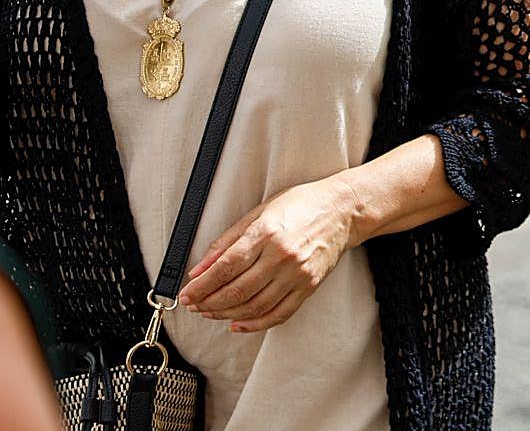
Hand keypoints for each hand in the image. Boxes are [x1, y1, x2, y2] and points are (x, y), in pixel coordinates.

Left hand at [178, 178, 359, 332]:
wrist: (342, 210)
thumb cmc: (301, 205)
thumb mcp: (259, 212)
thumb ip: (227, 241)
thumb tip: (199, 268)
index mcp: (267, 233)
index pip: (226, 268)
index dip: (202, 286)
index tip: (187, 294)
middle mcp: (282, 256)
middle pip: (237, 291)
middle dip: (209, 303)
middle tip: (195, 305)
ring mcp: (297, 274)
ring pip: (254, 306)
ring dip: (227, 315)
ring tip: (212, 313)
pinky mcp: (308, 286)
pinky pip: (278, 314)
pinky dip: (255, 324)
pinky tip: (238, 325)